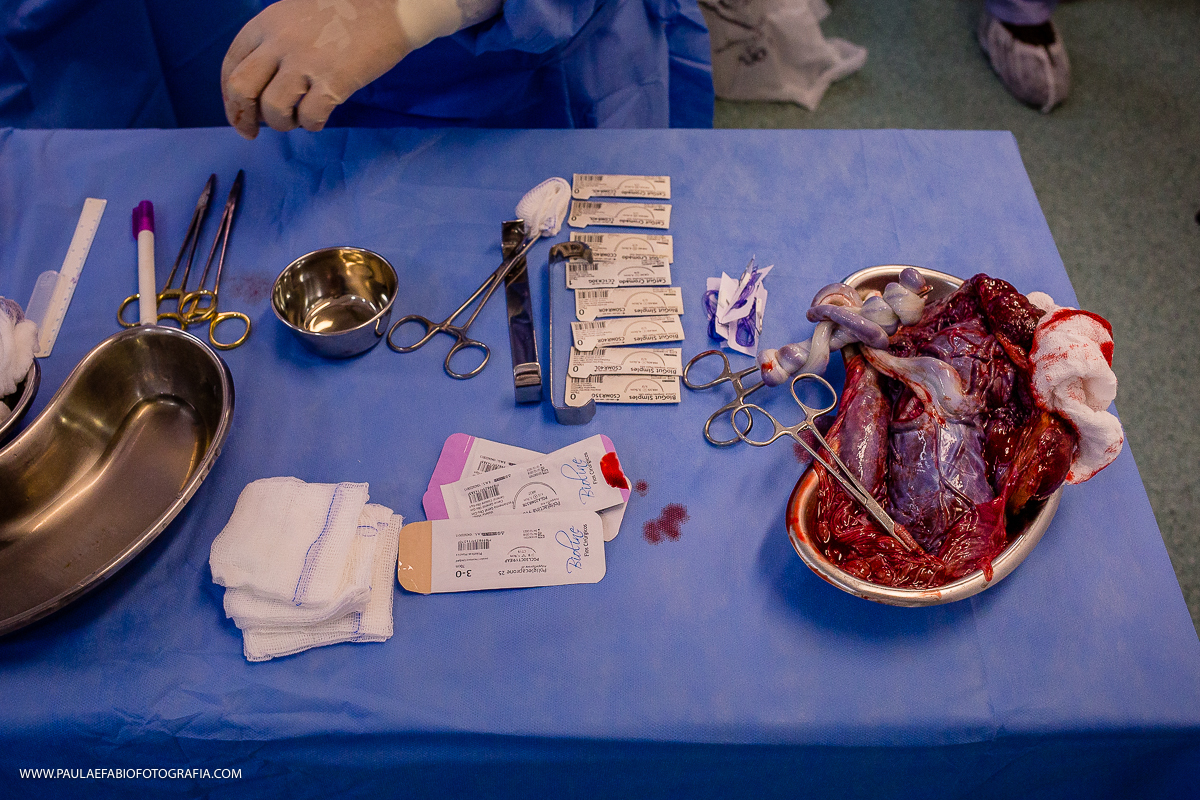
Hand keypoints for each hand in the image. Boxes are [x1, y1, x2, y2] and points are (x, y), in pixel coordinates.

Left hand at [221, 0, 413, 138]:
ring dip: (281, 123)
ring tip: (296, 119)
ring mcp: (306, 62)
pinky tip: (320, 118)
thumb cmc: (347, 12)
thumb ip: (275, 41)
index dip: (229, 95)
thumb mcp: (296, 14)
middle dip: (242, 116)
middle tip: (251, 131)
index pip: (231, 63)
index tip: (238, 112)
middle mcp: (280, 41)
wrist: (389, 8)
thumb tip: (261, 84)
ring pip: (273, 109)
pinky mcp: (333, 82)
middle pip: (241, 88)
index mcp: (267, 23)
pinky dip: (311, 124)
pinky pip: (310, 117)